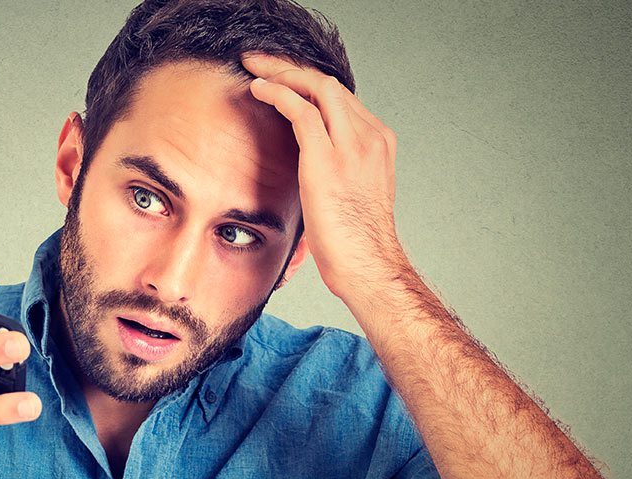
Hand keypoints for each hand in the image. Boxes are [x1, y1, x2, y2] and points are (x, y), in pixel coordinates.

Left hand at [242, 52, 405, 300]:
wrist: (368, 265)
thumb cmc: (355, 242)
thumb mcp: (350, 194)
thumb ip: (336, 169)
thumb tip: (308, 167)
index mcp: (377, 143)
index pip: (341, 97)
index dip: (307, 82)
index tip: (282, 77)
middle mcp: (370, 137)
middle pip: (328, 84)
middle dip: (291, 67)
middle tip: (260, 61)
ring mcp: (352, 146)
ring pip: (316, 88)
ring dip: (281, 72)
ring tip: (254, 67)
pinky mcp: (328, 159)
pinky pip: (301, 110)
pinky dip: (277, 93)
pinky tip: (258, 89)